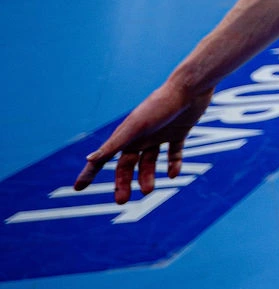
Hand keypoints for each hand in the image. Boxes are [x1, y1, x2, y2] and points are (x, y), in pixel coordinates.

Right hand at [74, 79, 213, 202]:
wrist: (190, 87)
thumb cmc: (160, 105)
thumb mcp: (136, 127)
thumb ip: (114, 144)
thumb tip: (89, 159)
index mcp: (127, 135)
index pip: (103, 158)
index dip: (90, 172)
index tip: (78, 188)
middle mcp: (141, 136)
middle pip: (127, 165)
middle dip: (122, 183)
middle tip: (121, 201)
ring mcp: (160, 134)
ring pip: (150, 161)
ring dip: (148, 177)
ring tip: (149, 190)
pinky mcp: (179, 131)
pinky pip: (174, 153)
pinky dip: (173, 164)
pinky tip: (173, 174)